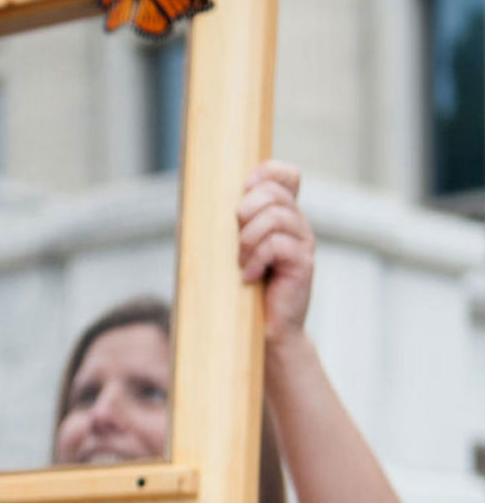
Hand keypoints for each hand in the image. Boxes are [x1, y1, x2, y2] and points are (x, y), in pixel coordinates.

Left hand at [237, 160, 314, 346]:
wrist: (264, 330)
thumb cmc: (242, 289)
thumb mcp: (233, 250)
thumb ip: (230, 225)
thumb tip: (198, 200)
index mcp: (282, 214)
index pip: (287, 174)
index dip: (267, 172)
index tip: (244, 189)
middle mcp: (297, 223)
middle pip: (272, 191)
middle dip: (244, 212)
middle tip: (236, 241)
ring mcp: (303, 242)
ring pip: (274, 216)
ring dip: (247, 239)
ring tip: (241, 263)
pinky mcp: (303, 263)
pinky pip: (276, 244)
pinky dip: (255, 259)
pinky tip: (248, 277)